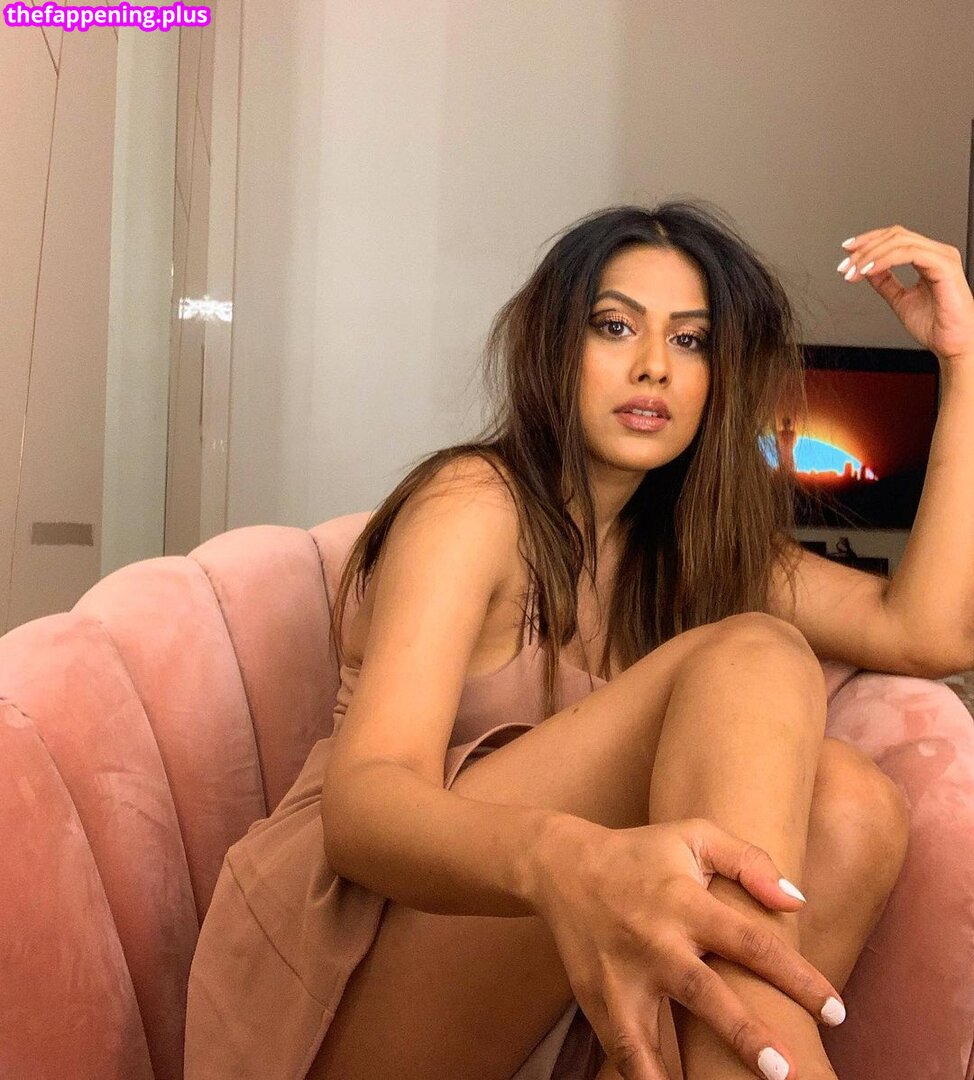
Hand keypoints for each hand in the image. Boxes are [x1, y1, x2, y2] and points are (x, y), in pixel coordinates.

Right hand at [530, 816, 843, 1079]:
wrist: (562, 866)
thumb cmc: (641, 853)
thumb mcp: (693, 837)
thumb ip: (748, 861)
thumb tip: (796, 900)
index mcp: (684, 901)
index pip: (749, 941)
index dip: (797, 975)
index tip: (837, 1010)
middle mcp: (654, 940)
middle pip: (703, 992)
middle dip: (744, 1034)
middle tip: (787, 1071)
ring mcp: (621, 975)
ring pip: (651, 1035)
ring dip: (679, 1075)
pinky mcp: (598, 999)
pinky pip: (622, 1050)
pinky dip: (644, 1078)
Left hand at [838, 225, 973, 364]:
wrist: (952, 345)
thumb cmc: (936, 326)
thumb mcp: (900, 300)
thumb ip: (885, 282)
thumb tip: (866, 269)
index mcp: (928, 259)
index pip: (895, 238)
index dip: (868, 241)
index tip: (846, 251)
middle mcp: (936, 254)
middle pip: (895, 235)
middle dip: (865, 249)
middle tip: (845, 266)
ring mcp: (942, 257)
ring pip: (900, 241)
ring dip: (870, 255)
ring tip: (854, 271)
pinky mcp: (944, 266)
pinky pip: (910, 254)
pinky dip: (885, 260)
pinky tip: (869, 270)